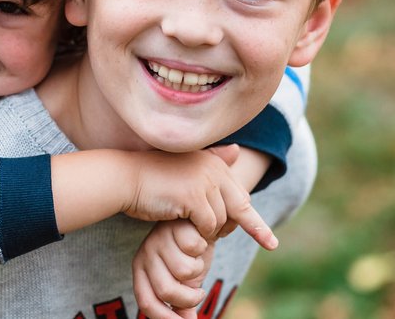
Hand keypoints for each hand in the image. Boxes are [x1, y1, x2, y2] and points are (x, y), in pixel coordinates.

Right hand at [122, 146, 277, 250]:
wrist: (124, 179)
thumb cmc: (152, 177)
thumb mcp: (185, 169)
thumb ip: (211, 161)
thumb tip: (237, 150)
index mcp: (214, 160)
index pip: (241, 194)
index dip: (250, 220)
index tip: (270, 242)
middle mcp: (213, 167)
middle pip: (239, 206)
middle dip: (244, 227)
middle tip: (247, 242)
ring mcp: (205, 181)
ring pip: (222, 219)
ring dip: (209, 230)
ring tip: (189, 228)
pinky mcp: (194, 197)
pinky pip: (208, 225)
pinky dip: (199, 233)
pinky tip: (184, 229)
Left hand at [132, 219, 212, 318]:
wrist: (198, 224)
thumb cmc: (188, 256)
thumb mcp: (184, 282)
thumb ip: (182, 303)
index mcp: (142, 272)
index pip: (146, 302)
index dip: (165, 318)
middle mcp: (145, 256)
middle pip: (166, 291)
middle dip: (190, 298)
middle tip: (200, 293)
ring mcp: (158, 240)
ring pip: (184, 271)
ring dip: (199, 269)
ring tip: (197, 258)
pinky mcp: (174, 226)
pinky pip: (194, 248)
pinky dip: (203, 248)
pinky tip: (201, 240)